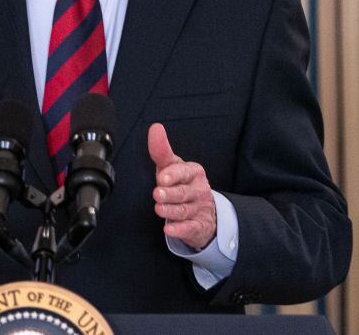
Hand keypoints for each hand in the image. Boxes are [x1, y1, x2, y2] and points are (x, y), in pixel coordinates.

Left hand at [147, 123, 216, 250]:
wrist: (204, 211)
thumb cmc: (182, 184)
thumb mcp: (172, 166)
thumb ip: (162, 150)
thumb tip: (155, 128)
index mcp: (193, 172)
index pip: (184, 172)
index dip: (173, 174)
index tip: (162, 176)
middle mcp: (198, 189)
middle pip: (183, 192)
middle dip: (170, 193)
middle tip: (158, 193)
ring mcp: (200, 209)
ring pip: (184, 210)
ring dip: (171, 211)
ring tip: (159, 209)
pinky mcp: (199, 226)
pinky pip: (190, 228)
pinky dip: (179, 230)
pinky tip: (169, 229)